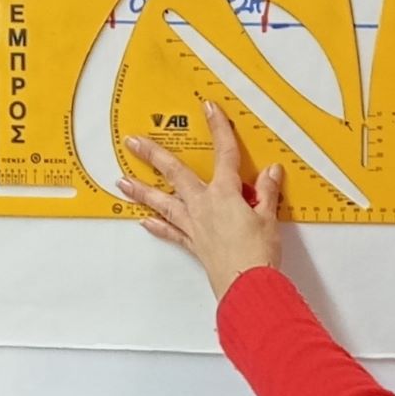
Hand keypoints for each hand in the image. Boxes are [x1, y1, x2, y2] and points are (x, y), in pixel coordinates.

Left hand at [120, 103, 283, 302]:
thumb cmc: (258, 254)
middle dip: (153, 156)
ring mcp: (195, 225)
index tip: (209, 109)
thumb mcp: (269, 218)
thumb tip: (270, 173)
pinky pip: (171, 232)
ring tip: (123, 181)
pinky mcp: (194, 245)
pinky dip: (157, 226)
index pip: (224, 154)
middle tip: (134, 143)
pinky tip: (144, 221)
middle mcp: (204, 206)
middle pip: (175, 174)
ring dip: (142, 190)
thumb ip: (267, 192)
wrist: (247, 286)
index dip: (218, 128)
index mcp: (225, 194)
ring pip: (163, 202)